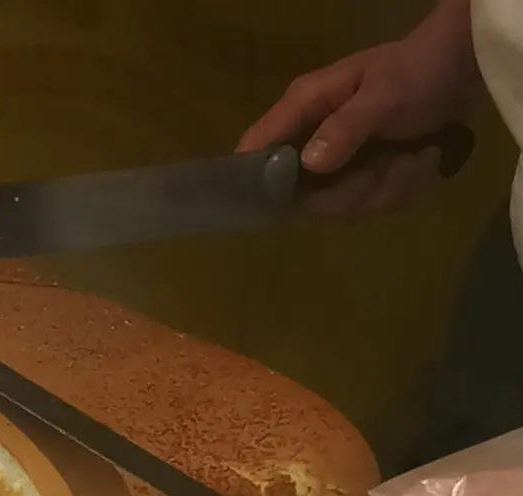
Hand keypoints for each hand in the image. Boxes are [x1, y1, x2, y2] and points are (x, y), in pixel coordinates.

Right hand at [236, 0, 477, 215]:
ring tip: (413, 158)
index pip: (256, 147)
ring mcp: (337, 162)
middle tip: (386, 169)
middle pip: (304, 197)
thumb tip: (308, 164)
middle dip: (352, 193)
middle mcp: (311, 139)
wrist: (460, 69)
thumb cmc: (416, 72)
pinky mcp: (360, 176)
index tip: (284, 200)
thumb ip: (345, 129)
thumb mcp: (383, 96)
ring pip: (343, 206)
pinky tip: (418, 162)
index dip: (257, 178)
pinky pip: (370, 204)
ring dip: (386, 188)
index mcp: (303, 109)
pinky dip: (401, 188)